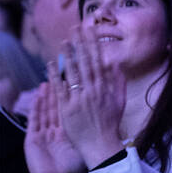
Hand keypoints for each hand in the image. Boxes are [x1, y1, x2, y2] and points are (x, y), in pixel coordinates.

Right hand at [25, 83, 86, 172]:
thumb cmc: (72, 164)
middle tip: (61, 77)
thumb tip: (103, 115)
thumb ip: (90, 128)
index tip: (77, 80)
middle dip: (58, 91)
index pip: (70, 107)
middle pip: (57, 106)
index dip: (73, 94)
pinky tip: (37, 98)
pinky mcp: (32, 138)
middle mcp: (53, 129)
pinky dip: (36, 109)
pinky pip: (35, 121)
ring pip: (45, 111)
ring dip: (45, 97)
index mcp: (65, 129)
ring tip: (46, 82)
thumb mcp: (81, 144)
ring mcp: (42, 133)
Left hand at [54, 29, 126, 169]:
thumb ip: (119, 81)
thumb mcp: (120, 100)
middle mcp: (92, 89)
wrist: (100, 143)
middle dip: (81, 44)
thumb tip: (115, 64)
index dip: (93, 44)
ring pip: (73, 73)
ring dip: (68, 56)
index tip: (90, 31)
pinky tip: (51, 65)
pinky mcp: (67, 108)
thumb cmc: (110, 122)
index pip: (98, 60)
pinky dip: (56, 76)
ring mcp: (79, 98)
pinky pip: (60, 89)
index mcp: (105, 87)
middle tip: (76, 29)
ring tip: (64, 42)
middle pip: (85, 62)